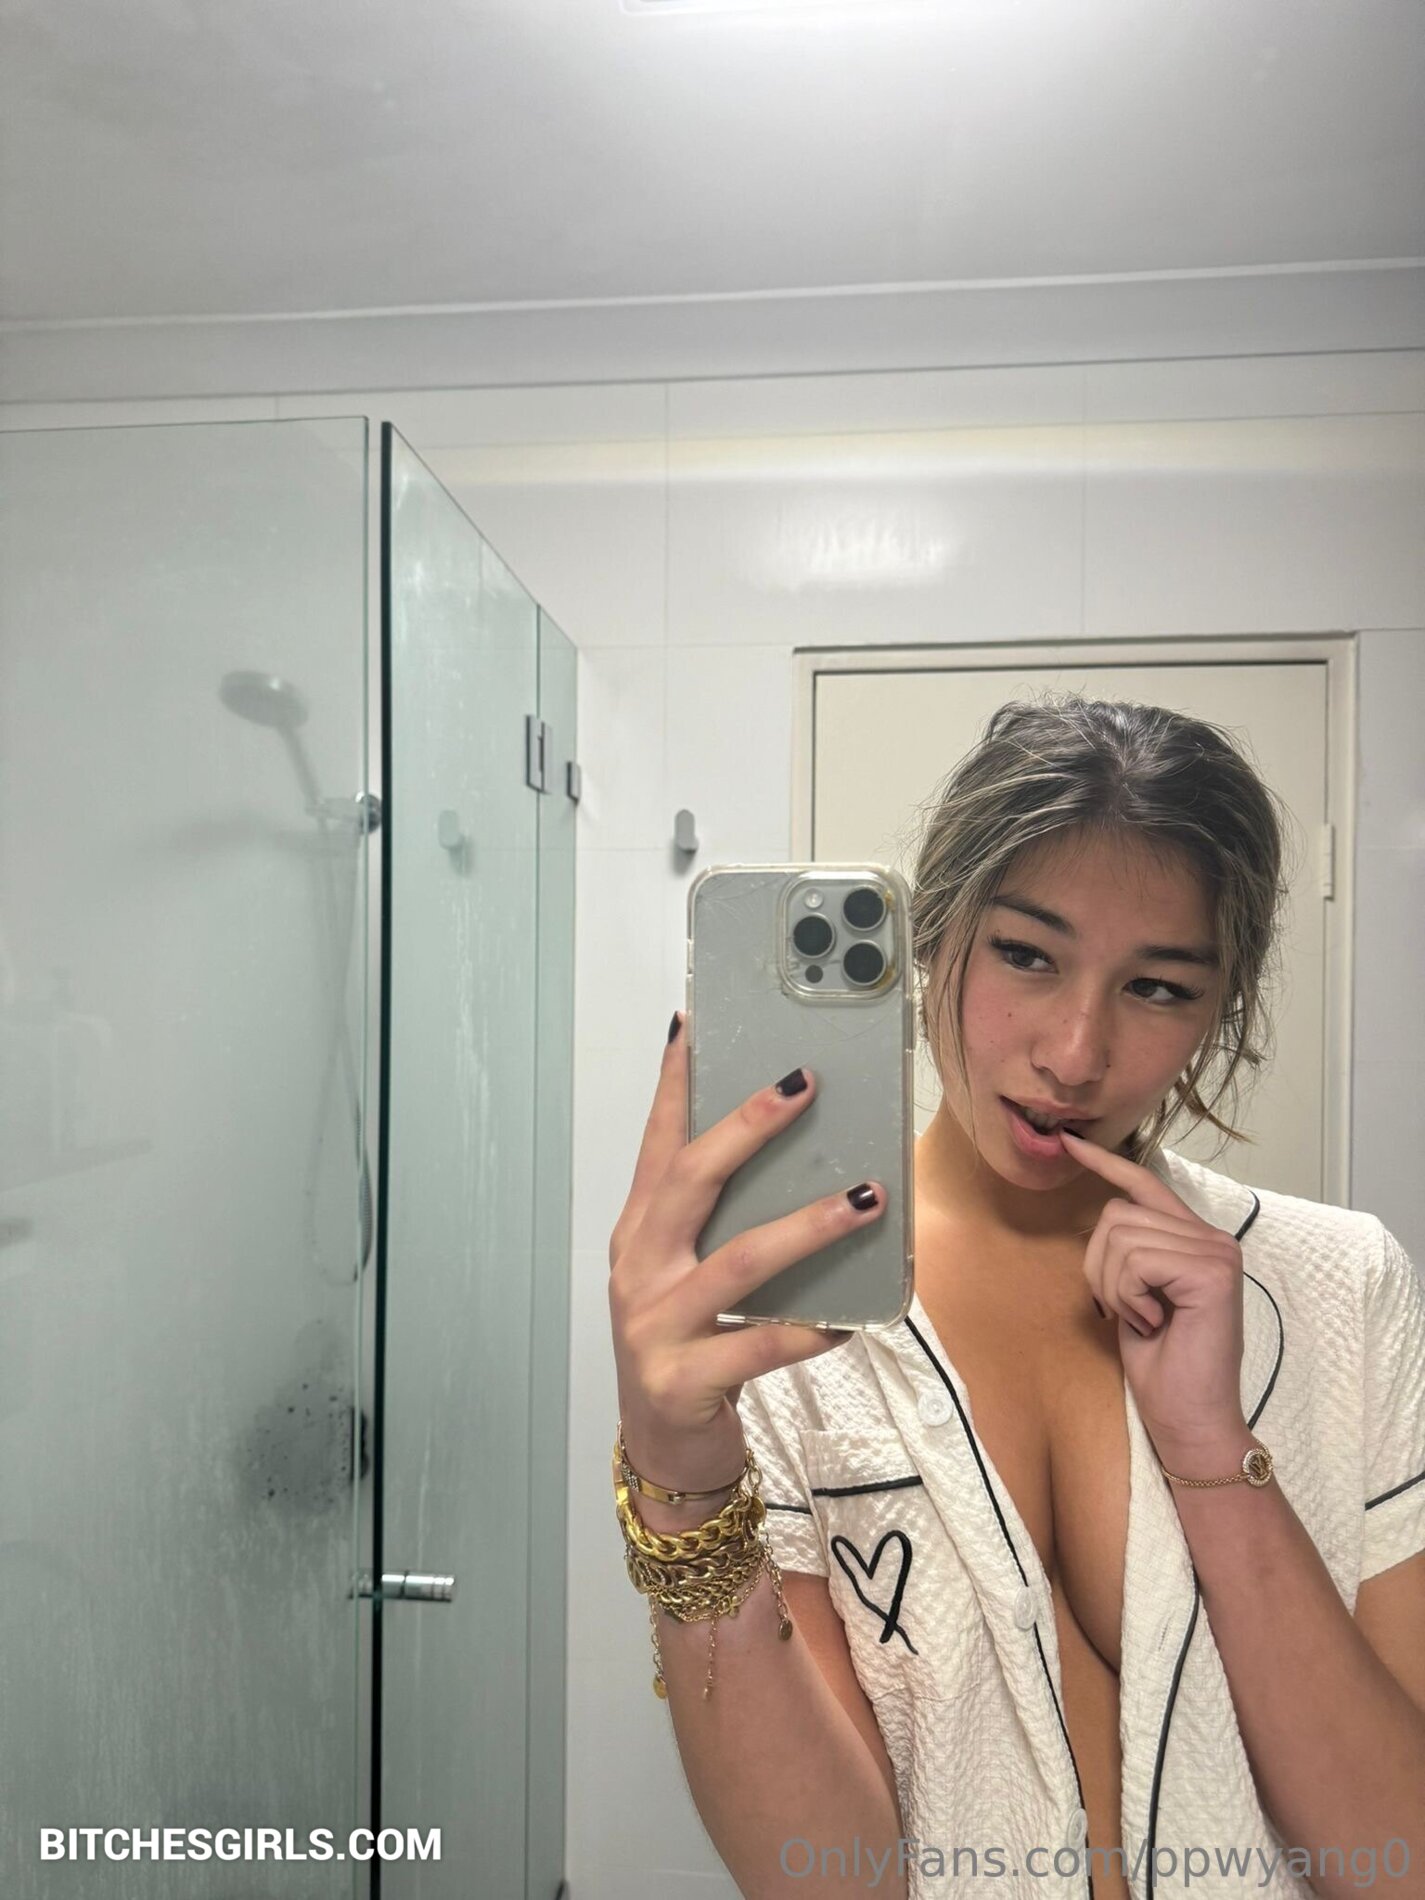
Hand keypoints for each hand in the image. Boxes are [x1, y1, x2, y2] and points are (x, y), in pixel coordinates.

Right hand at [607, 1012, 876, 1495]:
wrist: (663, 1453)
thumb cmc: (687, 1347)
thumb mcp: (688, 1276)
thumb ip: (722, 1224)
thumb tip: (799, 1157)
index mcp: (640, 1233)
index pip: (657, 1144)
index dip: (673, 1084)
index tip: (693, 1025)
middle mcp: (640, 1269)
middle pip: (691, 1181)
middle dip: (748, 1127)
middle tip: (804, 1084)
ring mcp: (656, 1325)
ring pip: (737, 1262)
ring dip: (805, 1227)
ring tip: (864, 1199)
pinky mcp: (684, 1378)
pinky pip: (758, 1347)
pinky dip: (807, 1330)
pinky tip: (849, 1320)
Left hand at [1058, 1128, 1249, 1460]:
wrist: (1189, 1418)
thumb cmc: (1161, 1365)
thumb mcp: (1134, 1295)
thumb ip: (1130, 1251)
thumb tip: (1105, 1214)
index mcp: (1195, 1240)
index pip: (1144, 1184)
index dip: (1105, 1163)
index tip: (1070, 1144)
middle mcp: (1213, 1237)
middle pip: (1115, 1214)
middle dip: (1100, 1267)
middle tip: (1128, 1312)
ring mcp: (1216, 1251)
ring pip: (1121, 1235)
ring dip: (1114, 1286)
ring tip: (1143, 1319)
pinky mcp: (1212, 1270)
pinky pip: (1136, 1261)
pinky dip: (1129, 1297)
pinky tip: (1155, 1323)